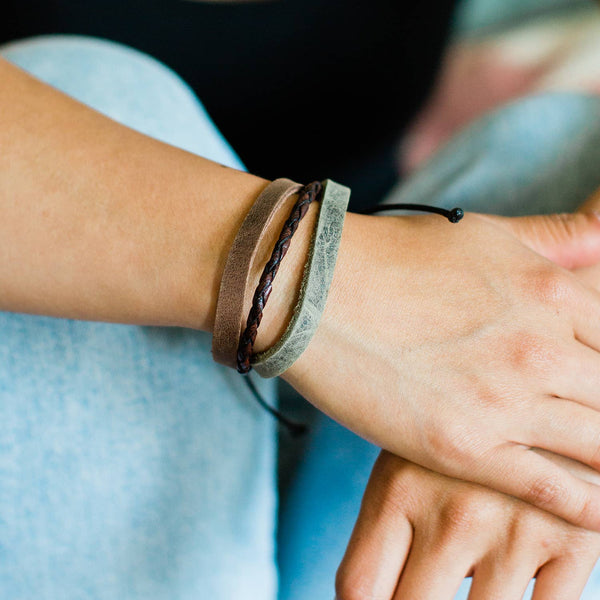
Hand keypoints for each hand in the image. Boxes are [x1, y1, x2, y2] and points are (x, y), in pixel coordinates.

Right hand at [283, 210, 599, 529]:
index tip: (599, 381)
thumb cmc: (392, 255)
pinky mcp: (464, 447)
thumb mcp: (481, 232)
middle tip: (595, 423)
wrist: (314, 288)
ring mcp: (505, 400)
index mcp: (550, 291)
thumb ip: (552, 236)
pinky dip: (587, 508)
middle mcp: (540, 348)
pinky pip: (551, 490)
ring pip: (599, 447)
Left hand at [336, 450, 599, 599]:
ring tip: (473, 561)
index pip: (360, 587)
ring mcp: (514, 529)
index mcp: (400, 488)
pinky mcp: (573, 540)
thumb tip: (364, 596)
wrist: (540, 389)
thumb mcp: (411, 459)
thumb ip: (389, 526)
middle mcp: (453, 513)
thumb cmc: (458, 430)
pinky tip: (515, 576)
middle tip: (425, 585)